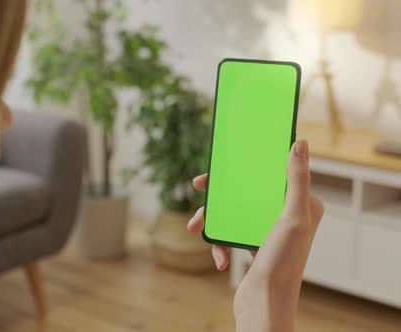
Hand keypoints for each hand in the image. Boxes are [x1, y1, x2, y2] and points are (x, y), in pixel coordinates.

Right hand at [187, 140, 323, 331]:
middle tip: (198, 186)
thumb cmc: (283, 264)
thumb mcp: (293, 218)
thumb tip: (300, 144)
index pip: (271, 173)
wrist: (265, 305)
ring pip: (233, 213)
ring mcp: (267, 231)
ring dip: (213, 220)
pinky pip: (230, 235)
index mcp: (300, 205)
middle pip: (246, 191)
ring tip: (195, 228)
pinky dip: (220, 245)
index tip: (223, 163)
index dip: (247, 165)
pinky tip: (221, 258)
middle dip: (220, 194)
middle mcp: (285, 216)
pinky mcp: (253, 246)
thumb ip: (297, 180)